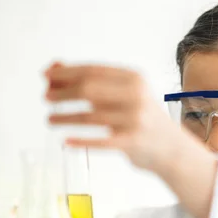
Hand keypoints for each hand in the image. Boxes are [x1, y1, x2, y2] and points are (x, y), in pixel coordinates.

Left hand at [44, 61, 217, 217]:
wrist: (172, 148)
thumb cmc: (142, 119)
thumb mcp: (124, 94)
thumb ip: (93, 82)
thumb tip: (53, 69)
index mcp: (134, 78)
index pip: (93, 70)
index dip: (66, 73)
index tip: (46, 77)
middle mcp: (136, 95)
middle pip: (89, 89)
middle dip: (63, 93)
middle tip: (46, 97)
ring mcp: (135, 119)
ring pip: (90, 116)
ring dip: (65, 117)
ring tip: (50, 120)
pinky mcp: (132, 142)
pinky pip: (99, 141)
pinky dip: (80, 141)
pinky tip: (66, 141)